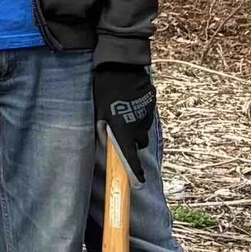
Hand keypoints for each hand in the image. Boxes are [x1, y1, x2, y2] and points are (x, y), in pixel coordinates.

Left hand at [92, 62, 155, 182]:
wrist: (121, 67)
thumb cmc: (105, 90)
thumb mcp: (98, 111)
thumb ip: (103, 129)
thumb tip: (105, 140)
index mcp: (123, 130)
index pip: (130, 156)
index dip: (135, 171)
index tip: (139, 183)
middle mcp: (139, 126)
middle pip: (139, 142)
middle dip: (132, 140)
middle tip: (121, 129)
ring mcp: (147, 115)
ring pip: (143, 128)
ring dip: (135, 125)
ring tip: (124, 111)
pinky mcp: (152, 104)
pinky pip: (145, 115)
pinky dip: (139, 113)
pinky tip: (130, 102)